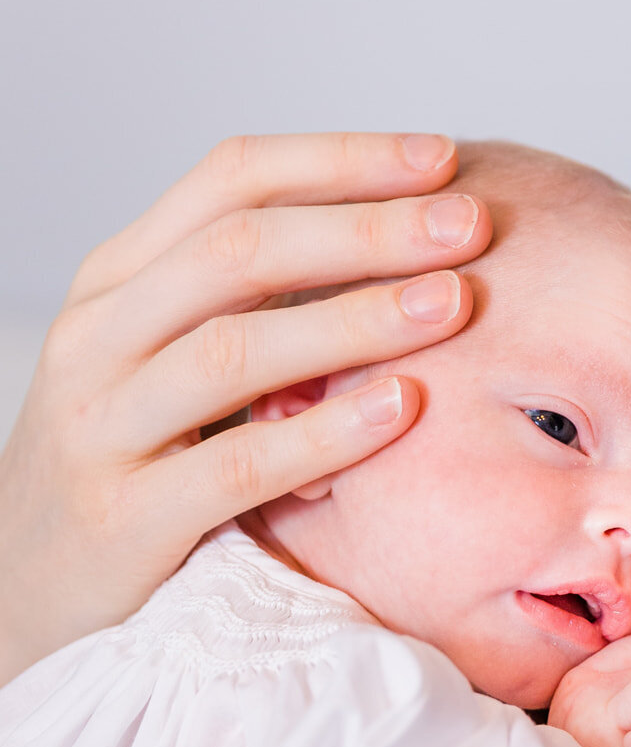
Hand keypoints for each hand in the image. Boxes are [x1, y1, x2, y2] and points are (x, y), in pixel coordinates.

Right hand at [0, 132, 490, 685]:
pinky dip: (323, 434)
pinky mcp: (124, 518)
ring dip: (354, 318)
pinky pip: (236, 466)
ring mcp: (101, 428)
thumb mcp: (162, 363)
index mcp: (116, 282)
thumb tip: (388, 244)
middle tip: (469, 225)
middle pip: (238, 251)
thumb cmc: (123, 465)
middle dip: (364, 228)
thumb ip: (240, 306)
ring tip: (452, 303)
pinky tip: (402, 410)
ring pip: (232, 348)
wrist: (19, 585)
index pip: (228, 181)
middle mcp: (97, 337)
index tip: (440, 160)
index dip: (340, 161)